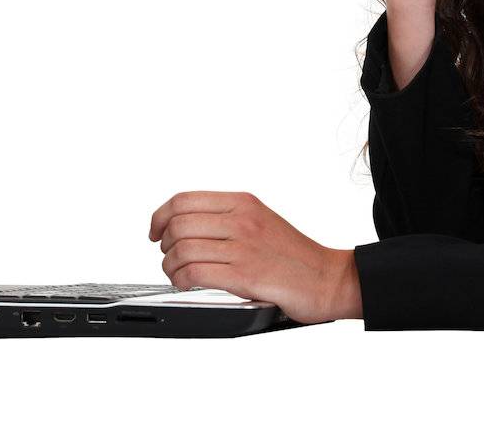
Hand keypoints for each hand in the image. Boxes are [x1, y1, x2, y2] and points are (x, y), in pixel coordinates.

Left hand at [148, 190, 360, 324]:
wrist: (328, 277)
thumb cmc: (295, 255)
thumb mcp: (261, 220)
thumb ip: (227, 217)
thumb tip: (185, 223)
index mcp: (244, 202)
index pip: (184, 199)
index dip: (160, 216)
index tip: (155, 231)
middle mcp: (242, 219)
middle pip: (178, 223)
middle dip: (164, 243)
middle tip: (170, 256)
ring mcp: (244, 246)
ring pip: (182, 248)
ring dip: (170, 266)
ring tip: (177, 274)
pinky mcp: (245, 274)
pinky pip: (195, 272)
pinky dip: (181, 280)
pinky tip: (187, 284)